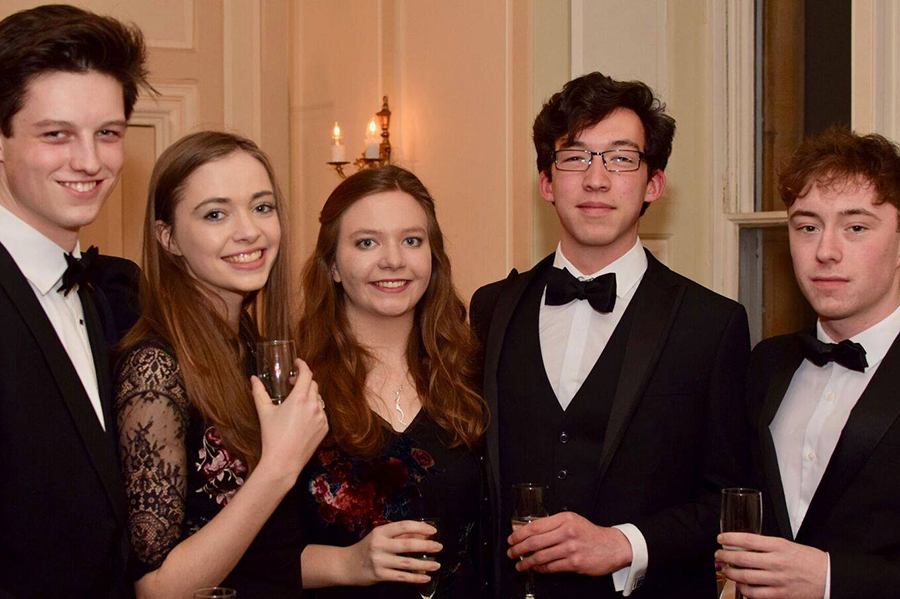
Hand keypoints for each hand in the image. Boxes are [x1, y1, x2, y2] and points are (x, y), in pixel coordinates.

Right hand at [251, 358, 327, 476]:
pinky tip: (302, 417)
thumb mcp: (264, 412)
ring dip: (309, 396)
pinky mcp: (325, 428)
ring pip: (318, 399)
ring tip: (296, 402)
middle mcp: (314, 405)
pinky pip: (321, 413)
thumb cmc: (272, 436)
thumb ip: (259, 392)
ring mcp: (322, 417)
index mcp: (300, 398)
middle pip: (313, 385)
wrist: (284, 462)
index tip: (297, 363)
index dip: (302, 365)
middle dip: (303, 381)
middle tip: (291, 384)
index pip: (307, 374)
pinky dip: (314, 410)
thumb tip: (253, 378)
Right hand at [348, 520, 442, 585]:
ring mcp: (379, 561)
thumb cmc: (366, 549)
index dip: (420, 527)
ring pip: (407, 563)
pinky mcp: (379, 575)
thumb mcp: (380, 537)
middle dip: (426, 546)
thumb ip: (399, 536)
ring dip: (424, 564)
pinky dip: (415, 578)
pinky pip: (401, 577)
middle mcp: (379, 545)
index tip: (433, 531)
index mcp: (380, 532)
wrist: (346, 565)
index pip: (404, 526)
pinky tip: (425, 578)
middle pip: (407, 544)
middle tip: (439, 547)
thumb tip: (423, 535)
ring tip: (437, 565)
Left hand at [507, 511, 631, 575]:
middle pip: (534, 541)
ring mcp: (571, 548)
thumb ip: (550, 525)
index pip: (535, 526)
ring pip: (540, 556)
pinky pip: (551, 567)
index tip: (512, 538)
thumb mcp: (571, 521)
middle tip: (511, 552)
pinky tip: (536, 569)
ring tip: (520, 564)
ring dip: (526, 562)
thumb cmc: (590, 533)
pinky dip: (540, 569)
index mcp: (564, 519)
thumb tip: (525, 529)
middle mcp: (567, 532)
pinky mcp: (575, 563)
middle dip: (518, 548)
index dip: (519, 533)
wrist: (612, 546)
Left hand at [716, 533, 827, 598]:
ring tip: (727, 570)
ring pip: (745, 577)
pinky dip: (744, 590)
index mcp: (779, 546)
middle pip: (742, 558)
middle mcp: (776, 562)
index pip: (747, 539)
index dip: (730, 538)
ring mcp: (777, 580)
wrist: (829, 577)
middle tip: (719, 555)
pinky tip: (741, 586)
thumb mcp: (788, 545)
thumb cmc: (809, 560)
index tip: (721, 538)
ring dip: (731, 573)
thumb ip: (767, 546)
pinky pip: (755, 594)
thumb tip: (745, 545)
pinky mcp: (780, 595)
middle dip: (725, 556)